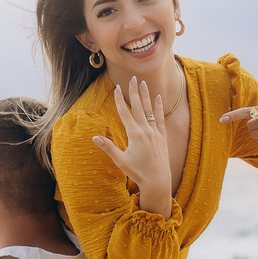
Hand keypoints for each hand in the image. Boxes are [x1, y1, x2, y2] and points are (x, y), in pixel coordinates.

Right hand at [92, 76, 172, 215]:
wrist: (158, 181)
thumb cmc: (137, 172)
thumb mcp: (120, 160)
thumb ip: (108, 147)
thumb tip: (94, 137)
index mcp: (135, 135)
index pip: (125, 113)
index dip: (120, 100)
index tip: (116, 88)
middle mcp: (146, 130)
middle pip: (139, 107)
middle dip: (134, 91)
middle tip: (132, 78)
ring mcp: (156, 133)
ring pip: (150, 110)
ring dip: (146, 95)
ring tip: (143, 83)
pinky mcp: (162, 136)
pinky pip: (160, 118)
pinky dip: (159, 107)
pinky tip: (158, 97)